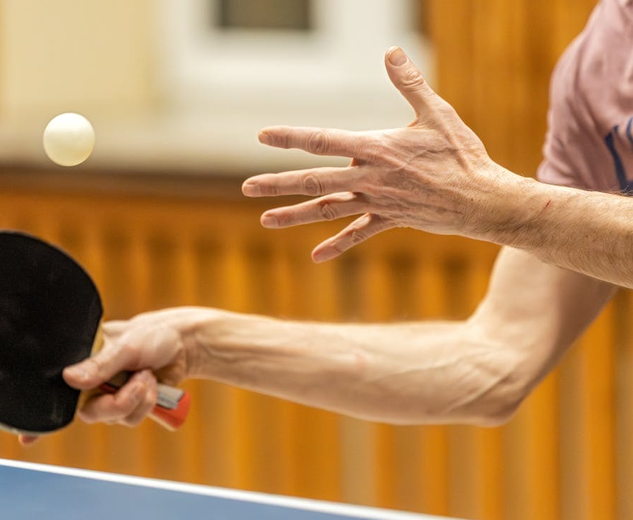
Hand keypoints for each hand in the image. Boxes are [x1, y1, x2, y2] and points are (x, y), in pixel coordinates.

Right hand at [19, 308, 198, 444]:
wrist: (181, 345)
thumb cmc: (149, 336)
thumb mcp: (126, 345)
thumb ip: (100, 364)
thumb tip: (69, 379)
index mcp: (81, 362)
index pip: (55, 389)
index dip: (41, 414)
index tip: (25, 436)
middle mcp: (91, 382)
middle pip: (90, 412)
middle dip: (117, 403)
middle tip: (136, 383)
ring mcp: (110, 395)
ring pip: (114, 417)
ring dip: (137, 399)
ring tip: (147, 375)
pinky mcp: (129, 405)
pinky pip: (131, 418)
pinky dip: (146, 404)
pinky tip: (153, 384)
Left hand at [242, 46, 515, 261]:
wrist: (483, 200)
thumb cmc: (462, 154)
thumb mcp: (437, 113)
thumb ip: (409, 84)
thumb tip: (391, 52)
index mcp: (376, 149)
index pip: (324, 141)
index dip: (292, 137)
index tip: (264, 136)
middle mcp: (370, 178)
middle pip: (315, 180)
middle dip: (278, 183)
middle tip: (247, 187)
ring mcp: (377, 202)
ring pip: (328, 210)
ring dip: (295, 215)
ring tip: (265, 220)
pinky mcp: (389, 220)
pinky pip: (358, 234)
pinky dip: (338, 244)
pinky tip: (316, 256)